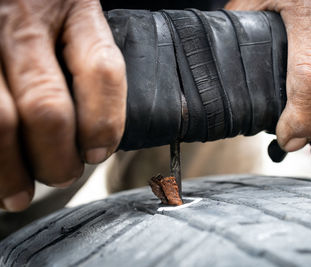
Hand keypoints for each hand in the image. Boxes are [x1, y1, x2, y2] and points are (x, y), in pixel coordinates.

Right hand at [0, 0, 126, 211]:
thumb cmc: (47, 4)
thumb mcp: (77, 14)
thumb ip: (89, 60)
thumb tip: (94, 136)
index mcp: (75, 10)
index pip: (101, 72)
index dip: (104, 122)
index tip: (98, 152)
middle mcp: (26, 21)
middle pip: (48, 108)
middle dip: (57, 159)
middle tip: (63, 175)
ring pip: (1, 121)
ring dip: (12, 169)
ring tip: (20, 192)